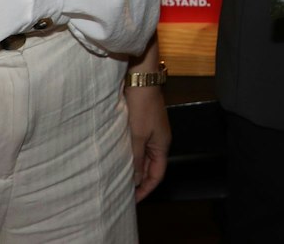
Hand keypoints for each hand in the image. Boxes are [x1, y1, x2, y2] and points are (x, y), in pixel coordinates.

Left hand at [124, 84, 170, 200]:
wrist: (142, 82)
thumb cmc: (141, 108)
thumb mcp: (137, 137)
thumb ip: (136, 160)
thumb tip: (136, 180)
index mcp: (162, 146)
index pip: (157, 175)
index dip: (146, 190)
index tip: (133, 201)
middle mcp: (160, 141)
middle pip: (152, 168)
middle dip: (140, 182)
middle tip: (124, 193)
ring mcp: (153, 133)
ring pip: (145, 158)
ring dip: (135, 169)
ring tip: (120, 179)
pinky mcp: (145, 126)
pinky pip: (141, 148)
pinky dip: (133, 157)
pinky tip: (121, 160)